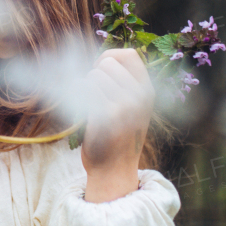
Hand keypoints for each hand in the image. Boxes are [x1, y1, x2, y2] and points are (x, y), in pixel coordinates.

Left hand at [80, 48, 153, 199]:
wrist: (114, 170)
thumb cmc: (117, 135)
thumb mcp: (133, 107)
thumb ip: (125, 83)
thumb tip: (104, 58)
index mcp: (147, 91)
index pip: (129, 54)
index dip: (110, 57)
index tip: (102, 72)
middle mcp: (140, 97)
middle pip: (107, 62)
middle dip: (95, 74)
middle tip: (96, 95)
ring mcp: (125, 106)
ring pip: (94, 75)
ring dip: (86, 87)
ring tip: (92, 107)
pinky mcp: (106, 117)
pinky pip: (85, 89)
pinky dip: (78, 95)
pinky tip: (82, 111)